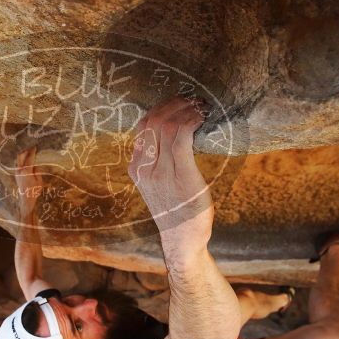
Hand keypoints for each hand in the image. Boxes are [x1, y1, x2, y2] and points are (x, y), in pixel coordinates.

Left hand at [15, 147, 42, 207]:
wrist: (26, 198)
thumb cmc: (34, 191)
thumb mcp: (39, 181)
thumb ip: (37, 171)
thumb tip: (35, 165)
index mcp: (26, 171)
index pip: (29, 159)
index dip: (32, 152)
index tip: (35, 147)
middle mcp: (20, 170)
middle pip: (21, 156)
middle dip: (25, 151)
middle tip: (30, 147)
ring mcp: (17, 172)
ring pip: (18, 160)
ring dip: (22, 155)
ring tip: (27, 151)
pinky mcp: (16, 174)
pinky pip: (18, 164)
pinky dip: (21, 160)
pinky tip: (25, 159)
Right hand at [128, 97, 212, 257]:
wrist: (181, 239)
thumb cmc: (175, 210)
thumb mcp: (157, 184)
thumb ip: (157, 162)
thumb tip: (171, 134)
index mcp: (136, 167)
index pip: (143, 125)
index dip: (162, 108)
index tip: (180, 103)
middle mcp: (144, 168)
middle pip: (153, 120)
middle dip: (174, 103)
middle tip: (193, 99)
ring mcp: (161, 173)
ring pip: (167, 125)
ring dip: (186, 109)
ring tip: (201, 106)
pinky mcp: (181, 176)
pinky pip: (182, 138)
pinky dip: (192, 122)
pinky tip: (202, 119)